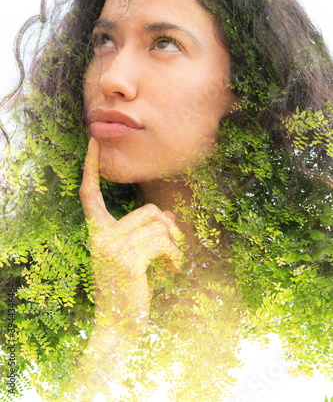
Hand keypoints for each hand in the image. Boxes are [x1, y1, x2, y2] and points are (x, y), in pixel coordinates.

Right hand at [79, 137, 182, 336]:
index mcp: (98, 232)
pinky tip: (172, 271)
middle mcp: (101, 236)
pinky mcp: (126, 260)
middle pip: (149, 211)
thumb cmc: (129, 288)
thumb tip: (170, 215)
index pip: (90, 194)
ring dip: (175, 245)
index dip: (91, 166)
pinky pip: (162, 243)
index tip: (94, 140)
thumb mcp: (133, 254)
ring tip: (172, 262)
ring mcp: (111, 247)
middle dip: (169, 227)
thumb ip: (145, 232)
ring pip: (159, 226)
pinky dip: (175, 256)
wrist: (119, 324)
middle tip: (174, 246)